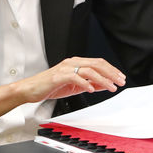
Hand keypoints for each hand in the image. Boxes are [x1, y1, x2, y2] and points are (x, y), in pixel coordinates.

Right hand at [0, 57, 125, 120]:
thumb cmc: (50, 87)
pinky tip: (92, 90)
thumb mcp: (74, 86)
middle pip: (97, 64)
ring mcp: (65, 68)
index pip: (98, 63)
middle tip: (121, 81)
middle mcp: (72, 62)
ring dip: (102, 79)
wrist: (31, 89)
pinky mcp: (59, 76)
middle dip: (111, 73)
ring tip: (111, 87)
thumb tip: (105, 85)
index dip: (111, 70)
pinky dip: (85, 83)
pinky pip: (75, 78)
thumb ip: (89, 84)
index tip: (121, 77)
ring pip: (89, 70)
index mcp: (76, 63)